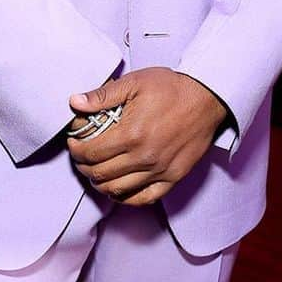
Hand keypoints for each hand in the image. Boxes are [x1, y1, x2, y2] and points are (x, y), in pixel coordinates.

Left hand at [67, 68, 226, 206]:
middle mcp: (143, 157)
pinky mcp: (172, 178)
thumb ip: (102, 95)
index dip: (77, 150)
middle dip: (84, 167)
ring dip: (100, 184)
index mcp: (130, 134)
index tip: (75, 144)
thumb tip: (75, 102)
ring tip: (96, 171)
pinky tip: (118, 188)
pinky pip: (143, 198)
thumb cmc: (171, 88)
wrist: (206, 98)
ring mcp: (159, 170)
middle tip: (82, 157)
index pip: (91, 153)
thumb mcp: (134, 83)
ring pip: (117, 190)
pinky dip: (125, 197)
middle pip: (100, 174)